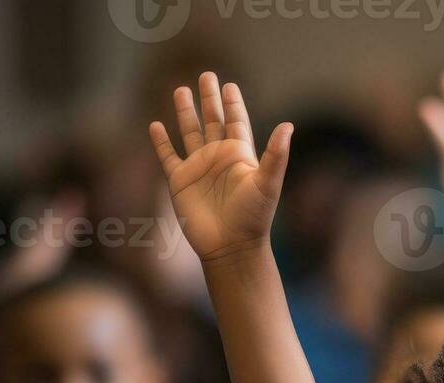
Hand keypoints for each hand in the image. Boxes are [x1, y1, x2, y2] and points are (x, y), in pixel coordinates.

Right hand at [150, 72, 292, 262]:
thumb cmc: (253, 217)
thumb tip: (288, 125)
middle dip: (209, 99)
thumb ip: (276, 154)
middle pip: (213, 120)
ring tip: (180, 90)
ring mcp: (198, 168)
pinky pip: (168, 156)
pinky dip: (161, 142)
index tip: (229, 85)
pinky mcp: (180, 181)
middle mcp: (219, 158)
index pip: (236, 122)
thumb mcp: (267, 183)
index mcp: (240, 155)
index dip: (233, 104)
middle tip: (206, 75)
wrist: (231, 246)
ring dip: (185, 113)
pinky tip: (155, 126)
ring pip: (190, 132)